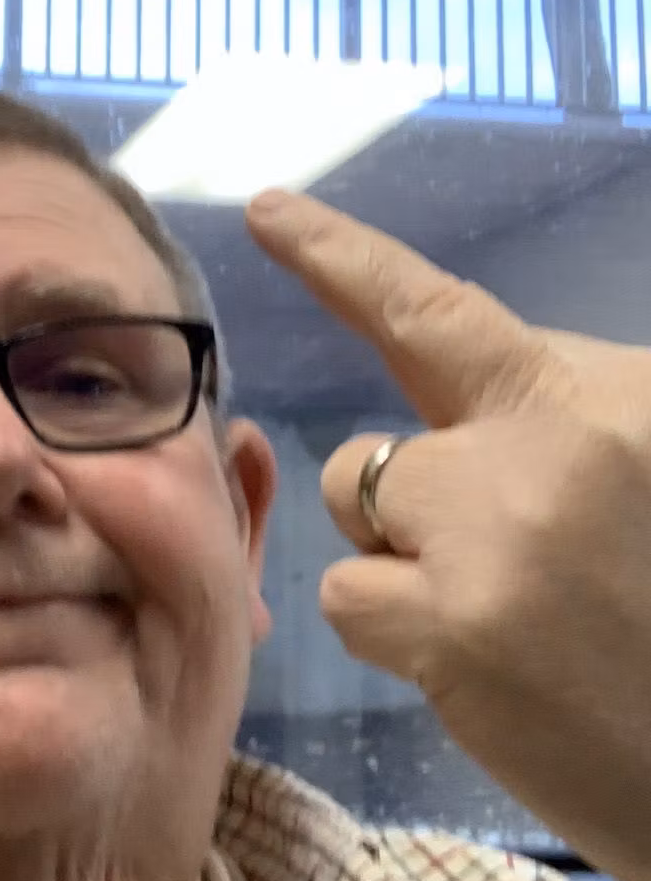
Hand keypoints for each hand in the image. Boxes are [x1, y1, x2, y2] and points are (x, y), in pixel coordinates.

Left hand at [245, 188, 650, 880]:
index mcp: (599, 397)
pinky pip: (355, 604)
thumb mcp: (643, 463)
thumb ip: (548, 428)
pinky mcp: (458, 628)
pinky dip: (403, 638)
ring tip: (515, 623)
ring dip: (407, 572)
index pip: (438, 313)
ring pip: (360, 521)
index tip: (268, 210)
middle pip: (375, 454)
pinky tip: (491, 670)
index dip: (342, 258)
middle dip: (403, 510)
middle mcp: (548, 443)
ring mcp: (496, 533)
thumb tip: (451, 419)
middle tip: (499, 572)